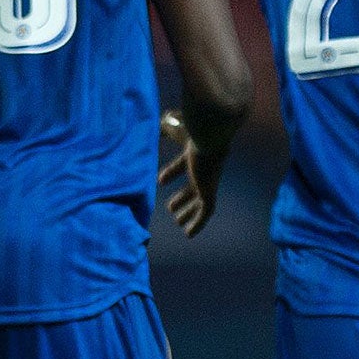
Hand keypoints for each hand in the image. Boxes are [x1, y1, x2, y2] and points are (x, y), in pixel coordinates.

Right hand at [158, 110, 224, 236]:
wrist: (211, 132)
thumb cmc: (191, 127)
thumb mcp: (172, 125)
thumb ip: (161, 127)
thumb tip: (147, 124)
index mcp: (196, 151)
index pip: (185, 164)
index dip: (173, 171)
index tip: (160, 181)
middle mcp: (205, 166)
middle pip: (196, 185)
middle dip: (185, 196)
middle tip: (171, 206)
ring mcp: (209, 179)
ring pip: (201, 199)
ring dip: (189, 211)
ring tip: (177, 220)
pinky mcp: (209, 190)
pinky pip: (206, 211)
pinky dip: (198, 223)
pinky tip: (189, 234)